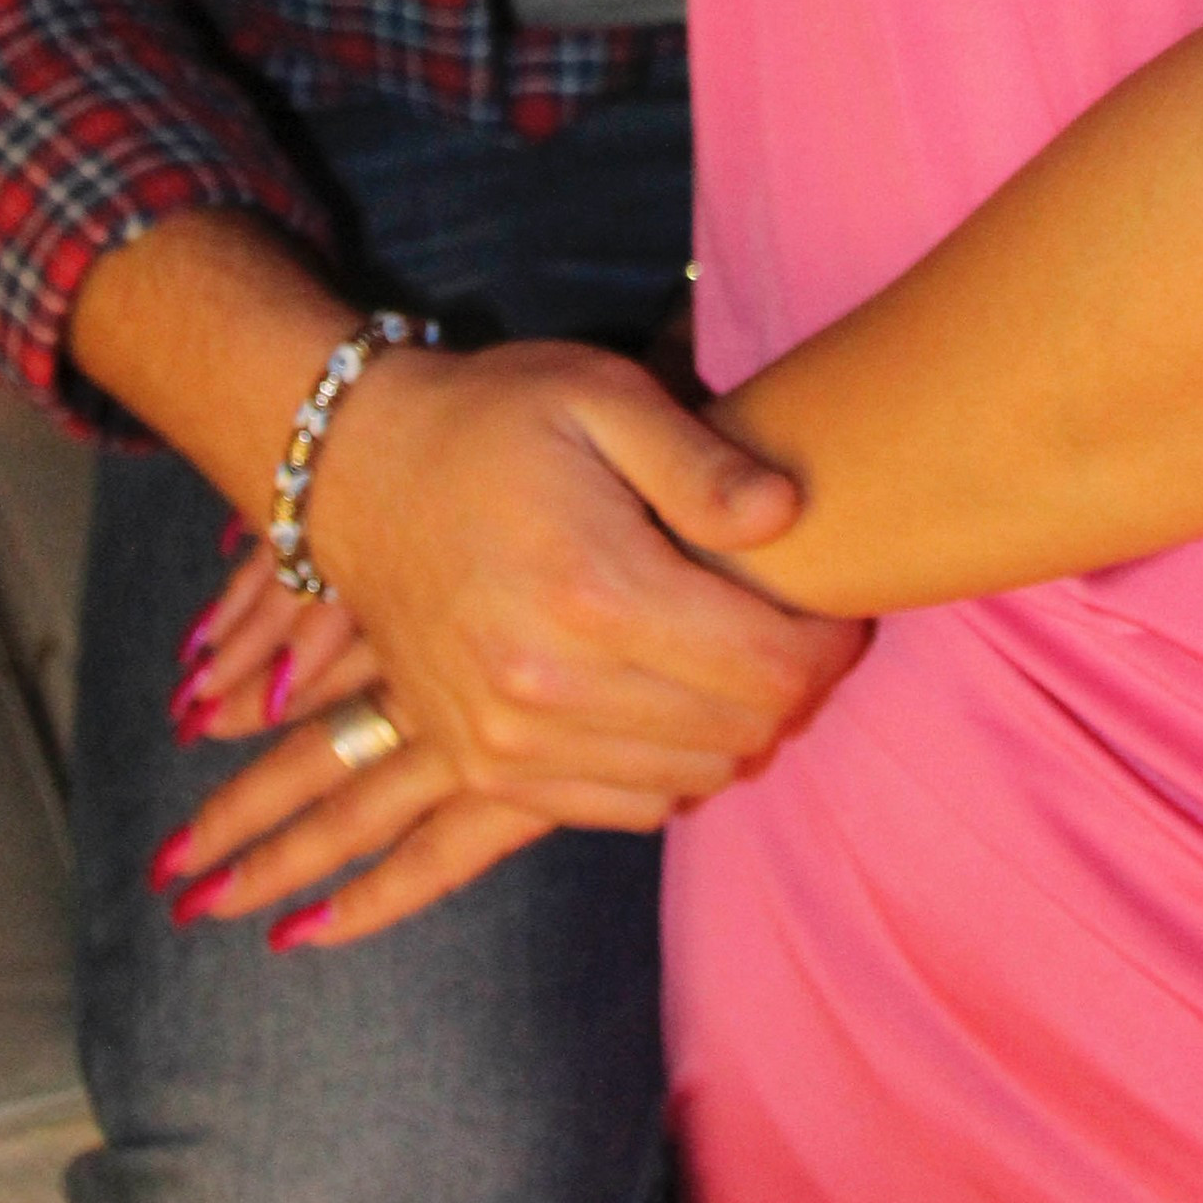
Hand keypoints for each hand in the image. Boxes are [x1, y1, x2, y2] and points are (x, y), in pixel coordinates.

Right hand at [152, 339, 865, 946]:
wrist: (360, 472)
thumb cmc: (495, 420)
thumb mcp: (602, 396)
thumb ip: (703, 464)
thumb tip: (788, 516)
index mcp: (594, 590)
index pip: (768, 668)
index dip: (829, 646)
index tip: (841, 609)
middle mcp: (548, 684)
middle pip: (740, 733)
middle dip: (794, 689)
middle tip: (801, 634)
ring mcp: (509, 738)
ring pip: (689, 781)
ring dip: (736, 733)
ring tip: (738, 663)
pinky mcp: (484, 765)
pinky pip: (622, 807)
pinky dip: (671, 769)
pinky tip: (675, 705)